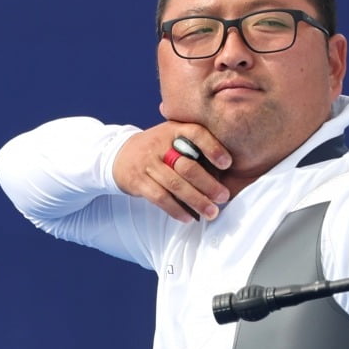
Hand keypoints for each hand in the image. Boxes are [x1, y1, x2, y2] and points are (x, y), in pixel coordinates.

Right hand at [112, 121, 232, 221]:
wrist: (119, 153)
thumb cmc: (159, 147)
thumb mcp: (174, 136)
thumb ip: (196, 145)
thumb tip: (229, 168)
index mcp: (174, 129)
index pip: (196, 133)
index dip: (213, 148)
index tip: (228, 164)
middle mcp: (159, 144)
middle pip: (187, 165)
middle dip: (208, 184)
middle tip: (224, 197)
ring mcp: (147, 162)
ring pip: (175, 184)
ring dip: (196, 201)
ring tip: (212, 212)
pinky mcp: (137, 181)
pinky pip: (159, 197)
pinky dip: (176, 209)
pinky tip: (189, 218)